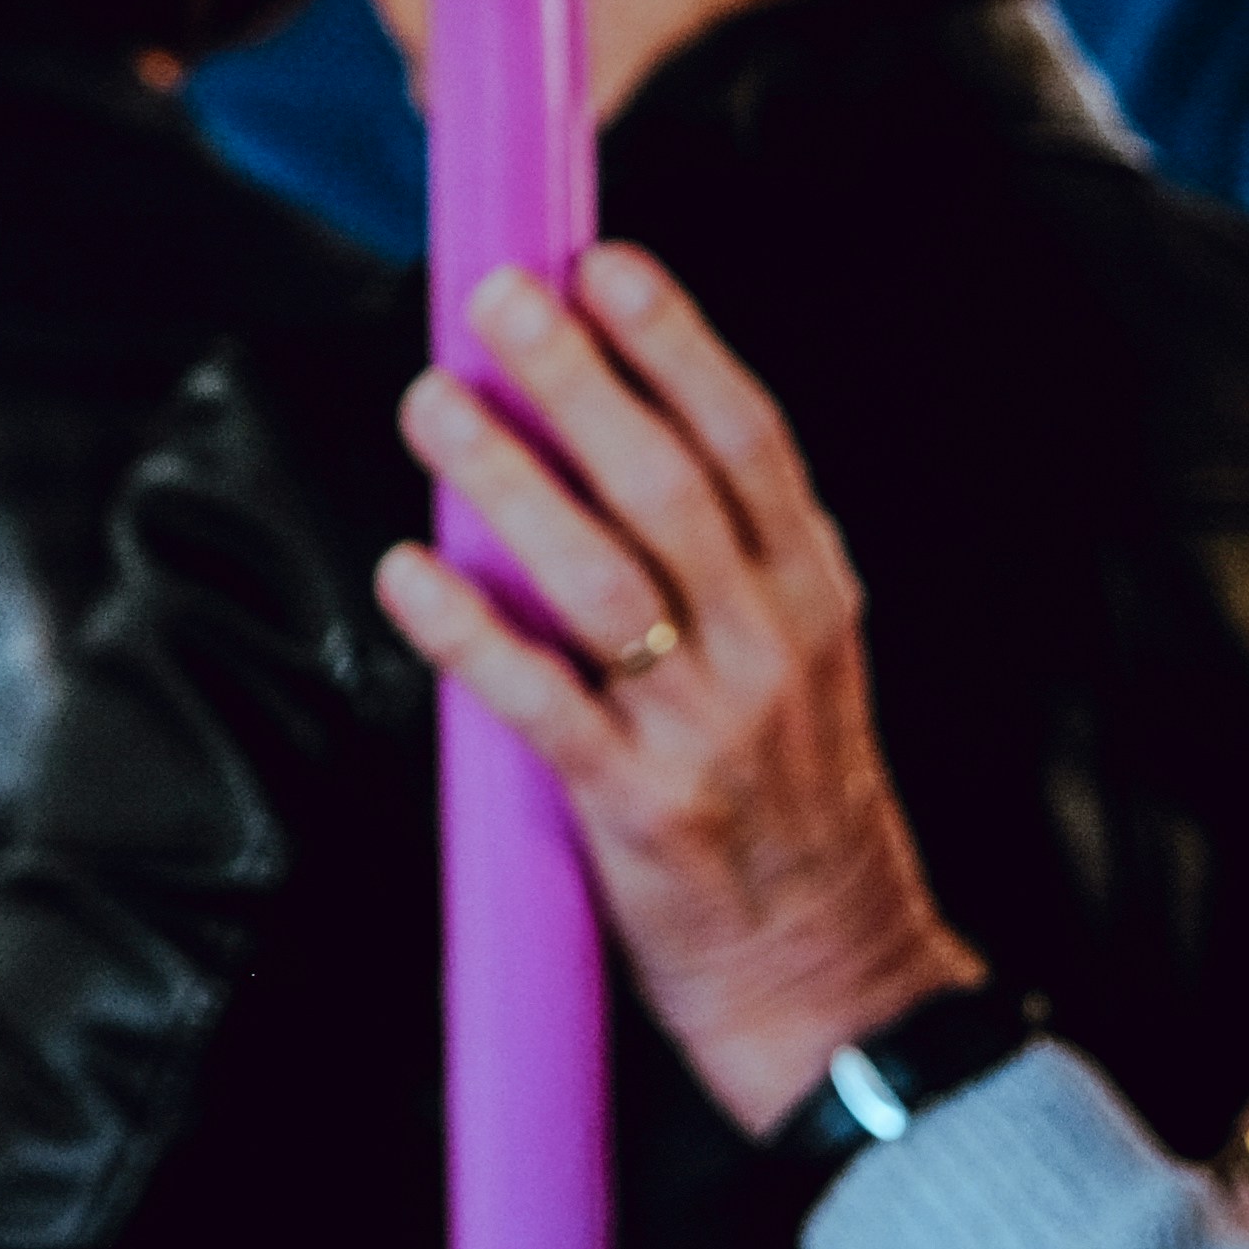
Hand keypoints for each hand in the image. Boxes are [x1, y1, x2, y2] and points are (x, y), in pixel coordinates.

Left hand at [371, 245, 986, 1134]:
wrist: (839, 987)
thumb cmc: (798, 809)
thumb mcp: (804, 662)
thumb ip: (731, 559)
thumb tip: (614, 435)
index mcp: (814, 593)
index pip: (749, 438)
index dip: (676, 340)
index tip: (604, 261)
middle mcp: (771, 643)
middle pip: (667, 480)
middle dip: (577, 376)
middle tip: (495, 297)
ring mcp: (707, 725)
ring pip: (599, 574)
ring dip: (506, 477)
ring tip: (428, 400)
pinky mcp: (640, 809)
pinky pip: (542, 702)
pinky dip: (470, 631)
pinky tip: (409, 569)